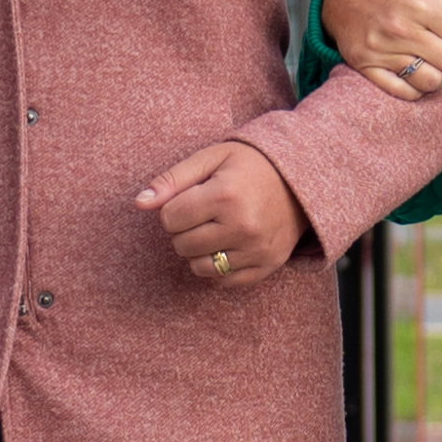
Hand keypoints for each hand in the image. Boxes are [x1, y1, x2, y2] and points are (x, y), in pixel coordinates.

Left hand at [141, 140, 306, 285]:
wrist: (301, 181)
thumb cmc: (250, 165)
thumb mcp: (211, 159)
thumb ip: (172, 180)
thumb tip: (139, 203)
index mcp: (225, 195)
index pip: (170, 219)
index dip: (174, 208)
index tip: (192, 198)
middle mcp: (242, 226)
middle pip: (182, 245)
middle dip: (185, 229)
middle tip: (206, 213)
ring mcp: (256, 250)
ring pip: (199, 268)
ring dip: (199, 251)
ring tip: (216, 229)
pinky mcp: (267, 266)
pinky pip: (224, 281)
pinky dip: (219, 267)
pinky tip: (230, 244)